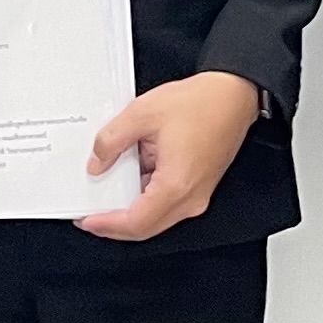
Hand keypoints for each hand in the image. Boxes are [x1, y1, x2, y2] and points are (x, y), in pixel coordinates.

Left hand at [78, 71, 266, 241]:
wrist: (234, 95)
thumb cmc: (202, 103)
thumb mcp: (142, 113)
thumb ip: (112, 140)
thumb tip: (97, 162)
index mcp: (176, 185)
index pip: (135, 223)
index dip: (106, 225)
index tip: (87, 220)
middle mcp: (190, 198)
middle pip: (146, 227)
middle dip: (115, 224)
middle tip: (91, 213)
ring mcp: (197, 195)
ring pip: (156, 217)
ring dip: (131, 209)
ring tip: (107, 190)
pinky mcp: (199, 187)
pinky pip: (167, 203)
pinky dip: (146, 196)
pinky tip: (133, 175)